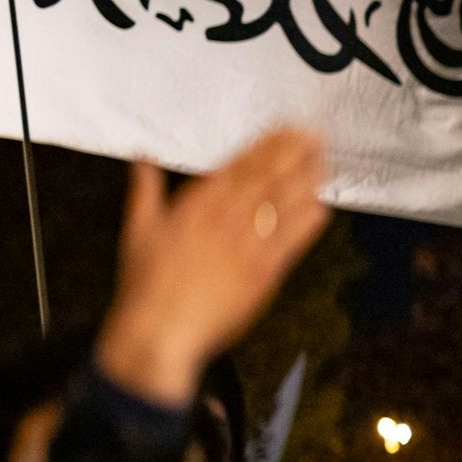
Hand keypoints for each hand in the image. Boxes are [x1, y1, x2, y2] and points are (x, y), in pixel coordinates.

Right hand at [96, 129, 327, 404]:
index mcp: (197, 205)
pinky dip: (308, 219)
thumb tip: (142, 159)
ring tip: (323, 160)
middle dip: (293, 153)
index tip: (285, 131)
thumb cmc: (146, 286)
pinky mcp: (263, 271)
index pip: (240, 165)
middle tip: (313, 135)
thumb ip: (145, 190)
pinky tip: (322, 204)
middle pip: (267, 177)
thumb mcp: (138, 229)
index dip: (267, 145)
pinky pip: (293, 239)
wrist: (161, 331)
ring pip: (284, 202)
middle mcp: (226, 218)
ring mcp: (248, 244)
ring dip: (306, 178)